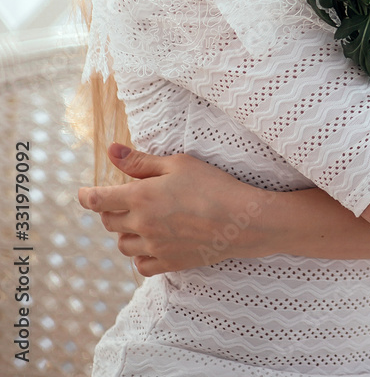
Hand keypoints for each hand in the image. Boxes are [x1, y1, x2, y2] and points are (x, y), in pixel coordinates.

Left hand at [78, 143, 273, 275]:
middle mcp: (142, 225)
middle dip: (111, 210)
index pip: (99, 200)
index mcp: (140, 197)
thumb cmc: (212, 184)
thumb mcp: (177, 164)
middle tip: (126, 199)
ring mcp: (155, 247)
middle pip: (109, 222)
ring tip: (143, 219)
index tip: (82, 193)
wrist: (241, 220)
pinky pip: (141, 265)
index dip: (86, 196)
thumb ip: (140, 161)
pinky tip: (153, 242)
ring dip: (125, 231)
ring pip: (122, 244)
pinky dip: (140, 254)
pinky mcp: (169, 263)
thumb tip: (111, 150)